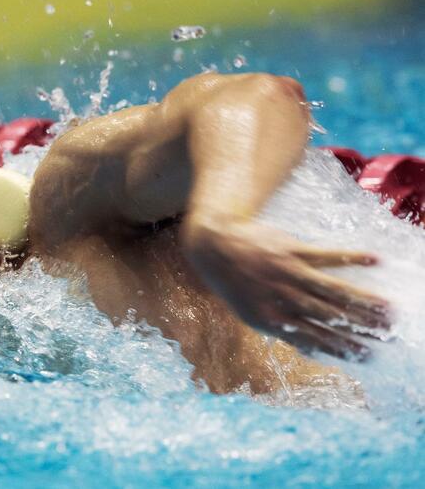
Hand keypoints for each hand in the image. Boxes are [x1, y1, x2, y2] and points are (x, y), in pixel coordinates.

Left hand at [181, 215, 390, 359]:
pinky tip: (374, 260)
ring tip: (388, 308)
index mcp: (271, 319)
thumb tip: (311, 353)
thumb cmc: (236, 284)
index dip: (341, 347)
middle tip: (388, 335)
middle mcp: (282, 298)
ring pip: (331, 289)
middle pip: (328, 315)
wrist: (214, 246)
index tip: (367, 355)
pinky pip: (326, 255)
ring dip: (362, 300)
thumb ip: (283, 331)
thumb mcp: (251, 314)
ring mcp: (288, 272)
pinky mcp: (292, 249)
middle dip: (360, 327)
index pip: (313, 337)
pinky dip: (351, 258)